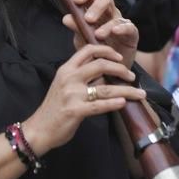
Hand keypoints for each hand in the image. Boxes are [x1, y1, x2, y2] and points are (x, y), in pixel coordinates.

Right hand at [23, 44, 145, 153]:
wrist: (39, 128)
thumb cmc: (54, 108)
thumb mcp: (64, 85)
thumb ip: (81, 77)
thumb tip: (106, 74)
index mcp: (66, 69)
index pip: (88, 50)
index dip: (106, 50)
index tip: (119, 57)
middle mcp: (69, 78)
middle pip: (101, 65)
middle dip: (121, 69)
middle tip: (131, 76)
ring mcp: (72, 94)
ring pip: (106, 88)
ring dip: (126, 90)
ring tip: (139, 93)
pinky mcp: (75, 110)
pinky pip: (99, 105)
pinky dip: (114, 104)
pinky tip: (123, 103)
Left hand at [63, 0, 137, 69]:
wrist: (109, 68)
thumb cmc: (95, 48)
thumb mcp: (82, 38)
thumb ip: (76, 27)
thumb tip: (66, 18)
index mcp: (95, 9)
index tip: (76, 0)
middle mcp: (108, 12)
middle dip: (97, 6)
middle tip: (88, 19)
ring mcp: (120, 22)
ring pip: (115, 16)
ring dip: (106, 25)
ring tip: (97, 35)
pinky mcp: (131, 33)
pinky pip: (129, 27)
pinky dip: (122, 28)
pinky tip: (115, 31)